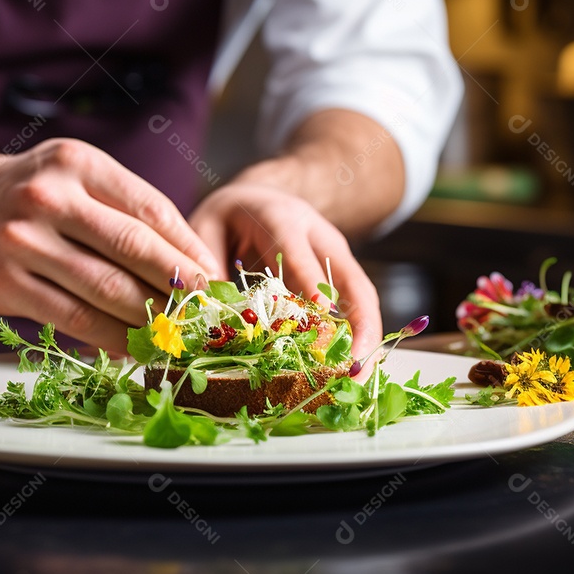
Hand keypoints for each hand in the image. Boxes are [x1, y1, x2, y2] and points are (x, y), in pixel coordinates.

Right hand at [0, 138, 221, 355]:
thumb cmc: (42, 195)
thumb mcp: (85, 177)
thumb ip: (133, 210)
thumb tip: (197, 265)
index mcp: (78, 164)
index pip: (150, 210)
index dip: (189, 249)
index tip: (215, 277)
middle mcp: (47, 198)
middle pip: (132, 249)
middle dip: (179, 285)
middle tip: (207, 310)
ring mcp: (21, 241)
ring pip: (106, 289)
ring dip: (151, 317)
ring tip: (179, 332)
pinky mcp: (4, 284)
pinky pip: (75, 319)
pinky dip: (113, 338)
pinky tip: (137, 346)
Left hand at [189, 182, 382, 358]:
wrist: (259, 196)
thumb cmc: (230, 215)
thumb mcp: (208, 225)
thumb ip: (206, 259)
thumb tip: (211, 303)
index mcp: (282, 219)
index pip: (298, 251)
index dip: (311, 281)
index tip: (322, 312)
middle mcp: (318, 236)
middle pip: (350, 278)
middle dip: (360, 322)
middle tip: (356, 364)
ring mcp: (335, 255)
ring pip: (362, 295)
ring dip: (367, 336)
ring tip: (358, 377)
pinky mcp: (339, 273)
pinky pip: (356, 304)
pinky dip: (359, 336)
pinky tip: (353, 367)